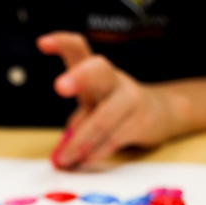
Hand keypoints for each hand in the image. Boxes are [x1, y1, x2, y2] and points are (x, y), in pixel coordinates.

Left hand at [37, 31, 178, 168]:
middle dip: (79, 77)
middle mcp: (114, 81)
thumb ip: (76, 122)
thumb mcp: (94, 103)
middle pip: (99, 72)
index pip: (79, 50)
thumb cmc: (117, 107)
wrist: (163, 113)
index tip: (42, 43)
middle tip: (60, 86)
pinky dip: (96, 152)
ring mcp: (130, 100)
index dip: (62, 43)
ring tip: (63, 159)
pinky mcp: (140, 123)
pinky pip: (114, 139)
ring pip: (102, 119)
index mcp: (97, 73)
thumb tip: (60, 150)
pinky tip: (83, 161)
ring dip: (80, 142)